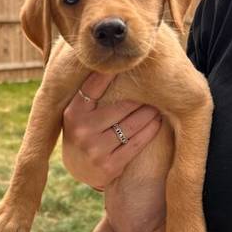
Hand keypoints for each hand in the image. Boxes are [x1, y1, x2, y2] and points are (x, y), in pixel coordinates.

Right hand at [62, 73, 161, 188]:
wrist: (82, 169)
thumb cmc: (86, 130)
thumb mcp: (80, 113)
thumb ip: (91, 92)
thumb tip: (113, 62)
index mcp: (73, 113)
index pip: (94, 86)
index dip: (111, 73)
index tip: (128, 62)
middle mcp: (82, 131)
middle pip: (121, 107)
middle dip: (140, 98)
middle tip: (155, 89)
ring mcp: (95, 150)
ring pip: (132, 125)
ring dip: (150, 113)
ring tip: (158, 106)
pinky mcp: (109, 166)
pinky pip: (137, 143)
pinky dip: (150, 130)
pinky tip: (157, 122)